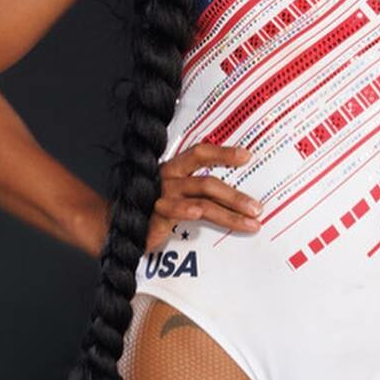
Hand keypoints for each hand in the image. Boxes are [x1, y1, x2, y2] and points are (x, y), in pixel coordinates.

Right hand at [146, 141, 261, 253]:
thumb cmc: (156, 210)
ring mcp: (162, 197)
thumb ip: (201, 193)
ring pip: (200, 201)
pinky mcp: (154, 215)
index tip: (247, 156)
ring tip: (249, 223)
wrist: (122, 227)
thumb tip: (238, 200)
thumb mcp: (179, 196)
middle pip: (207, 182)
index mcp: (176, 169)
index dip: (223, 153)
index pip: (200, 154)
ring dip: (228, 213)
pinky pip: (173, 211)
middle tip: (257, 208)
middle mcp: (168, 179)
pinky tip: (196, 214)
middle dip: (235, 196)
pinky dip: (185, 211)